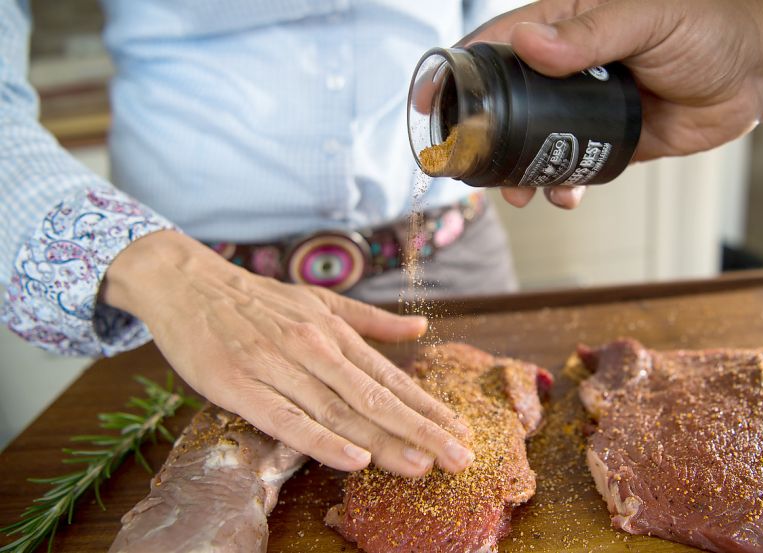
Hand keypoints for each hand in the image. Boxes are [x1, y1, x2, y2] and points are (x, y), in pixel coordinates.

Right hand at [102, 230, 473, 477]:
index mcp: (335, 332)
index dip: (427, 407)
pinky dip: (321, 440)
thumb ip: (371, 322)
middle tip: (459, 459)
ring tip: (422, 465)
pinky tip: (353, 460)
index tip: (460, 432)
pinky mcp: (240, 386)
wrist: (187, 283)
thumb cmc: (257, 300)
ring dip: (383, 441)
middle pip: (374, 398)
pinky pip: (286, 419)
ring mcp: (277, 367)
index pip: (389, 378)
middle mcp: (314, 348)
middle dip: (421, 430)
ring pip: (339, 411)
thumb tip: (421, 331)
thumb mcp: (320, 302)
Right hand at [462, 0, 762, 209]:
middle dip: (484, 136)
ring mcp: (585, 107)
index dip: (459, 72)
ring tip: (519, 193)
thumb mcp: (646, 19)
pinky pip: (572, 164)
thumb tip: (528, 43)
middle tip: (471, 167)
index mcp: (566, 26)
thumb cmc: (706, 29)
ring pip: (534, 141)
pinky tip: (564, 195)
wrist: (754, 75)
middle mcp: (568, 67)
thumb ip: (589, 35)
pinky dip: (561, 183)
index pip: (498, 45)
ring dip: (518, 169)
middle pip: (506, 101)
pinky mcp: (608, 141)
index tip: (432, 101)